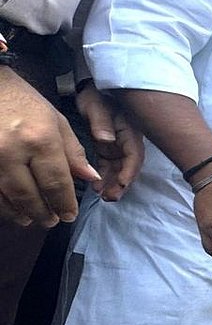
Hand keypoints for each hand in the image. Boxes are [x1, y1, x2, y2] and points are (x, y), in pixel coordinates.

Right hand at [0, 69, 98, 225]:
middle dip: (43, 213)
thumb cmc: (25, 102)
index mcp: (40, 140)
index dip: (64, 204)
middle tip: (52, 221)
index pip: (56, 183)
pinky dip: (2, 204)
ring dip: (21, 213)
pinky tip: (12, 208)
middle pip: (29, 195)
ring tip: (33, 219)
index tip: (69, 215)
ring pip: (6, 198)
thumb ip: (73, 152)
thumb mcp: (56, 121)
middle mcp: (12, 152)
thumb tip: (90, 178)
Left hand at [76, 83, 143, 201]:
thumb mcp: (97, 107)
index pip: (134, 154)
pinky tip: (95, 188)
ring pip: (118, 169)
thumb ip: (102, 123)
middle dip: (121, 183)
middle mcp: (126, 141)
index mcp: (129, 131)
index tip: (121, 183)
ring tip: (103, 197)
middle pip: (128, 166)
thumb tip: (107, 140)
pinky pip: (107, 166)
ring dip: (112, 184)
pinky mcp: (107, 148)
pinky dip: (103, 177)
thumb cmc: (95, 95)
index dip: (129, 170)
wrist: (89, 88)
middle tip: (111, 197)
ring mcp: (117, 145)